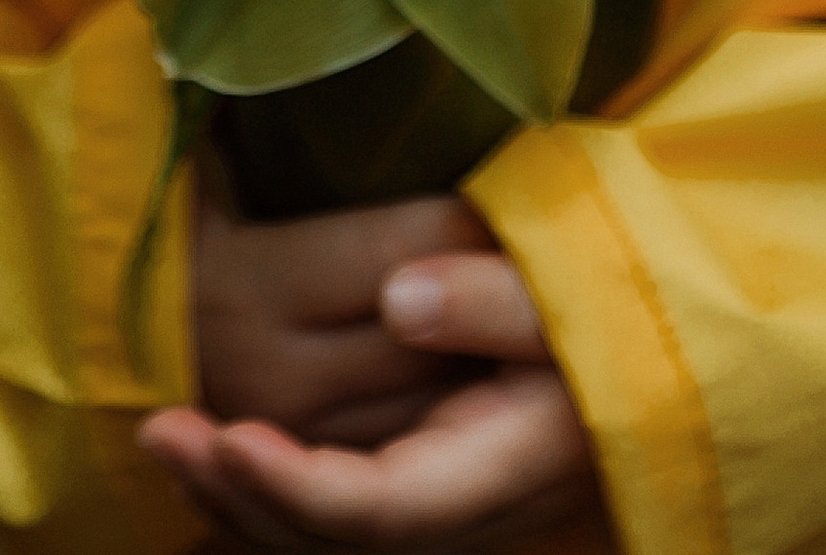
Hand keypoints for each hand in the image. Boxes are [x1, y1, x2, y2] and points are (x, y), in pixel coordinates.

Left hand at [145, 223, 595, 545]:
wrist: (664, 356)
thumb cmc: (622, 310)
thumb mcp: (576, 295)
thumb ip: (494, 300)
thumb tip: (399, 297)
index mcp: (498, 469)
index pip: (378, 508)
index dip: (294, 484)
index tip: (226, 434)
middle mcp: (461, 507)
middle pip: (331, 538)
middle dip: (238, 492)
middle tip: (161, 428)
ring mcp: (439, 503)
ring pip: (322, 539)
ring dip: (237, 497)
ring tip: (164, 437)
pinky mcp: (422, 481)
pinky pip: (332, 515)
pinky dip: (267, 495)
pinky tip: (210, 455)